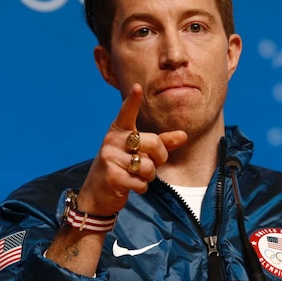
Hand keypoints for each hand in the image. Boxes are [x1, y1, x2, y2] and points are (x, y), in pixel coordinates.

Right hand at [76, 83, 187, 215]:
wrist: (97, 193)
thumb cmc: (122, 168)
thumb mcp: (139, 152)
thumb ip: (162, 143)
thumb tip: (184, 135)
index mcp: (119, 130)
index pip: (126, 112)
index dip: (133, 100)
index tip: (138, 87)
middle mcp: (112, 140)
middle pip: (153, 142)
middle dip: (159, 157)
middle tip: (151, 164)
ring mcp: (110, 157)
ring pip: (148, 166)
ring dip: (148, 176)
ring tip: (136, 175)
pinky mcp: (112, 176)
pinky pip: (141, 182)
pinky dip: (141, 187)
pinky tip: (130, 185)